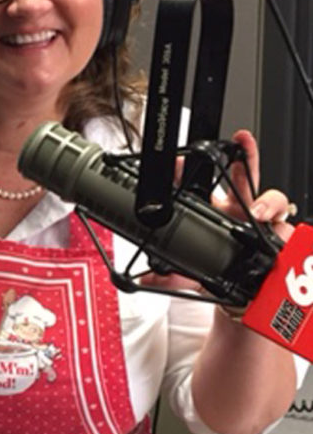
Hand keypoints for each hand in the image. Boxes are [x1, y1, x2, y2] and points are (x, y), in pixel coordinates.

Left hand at [138, 129, 294, 294]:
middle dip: (241, 154)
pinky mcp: (277, 228)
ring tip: (255, 210)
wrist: (249, 293)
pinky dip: (276, 215)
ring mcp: (258, 217)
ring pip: (266, 192)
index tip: (181, 161)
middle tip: (238, 140)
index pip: (201, 187)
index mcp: (213, 214)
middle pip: (238, 175)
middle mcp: (236, 210)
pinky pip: (282, 214)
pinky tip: (268, 220)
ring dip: (264, 195)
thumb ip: (174, 277)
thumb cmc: (224, 273)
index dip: (192, 172)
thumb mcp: (194, 275)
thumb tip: (150, 280)